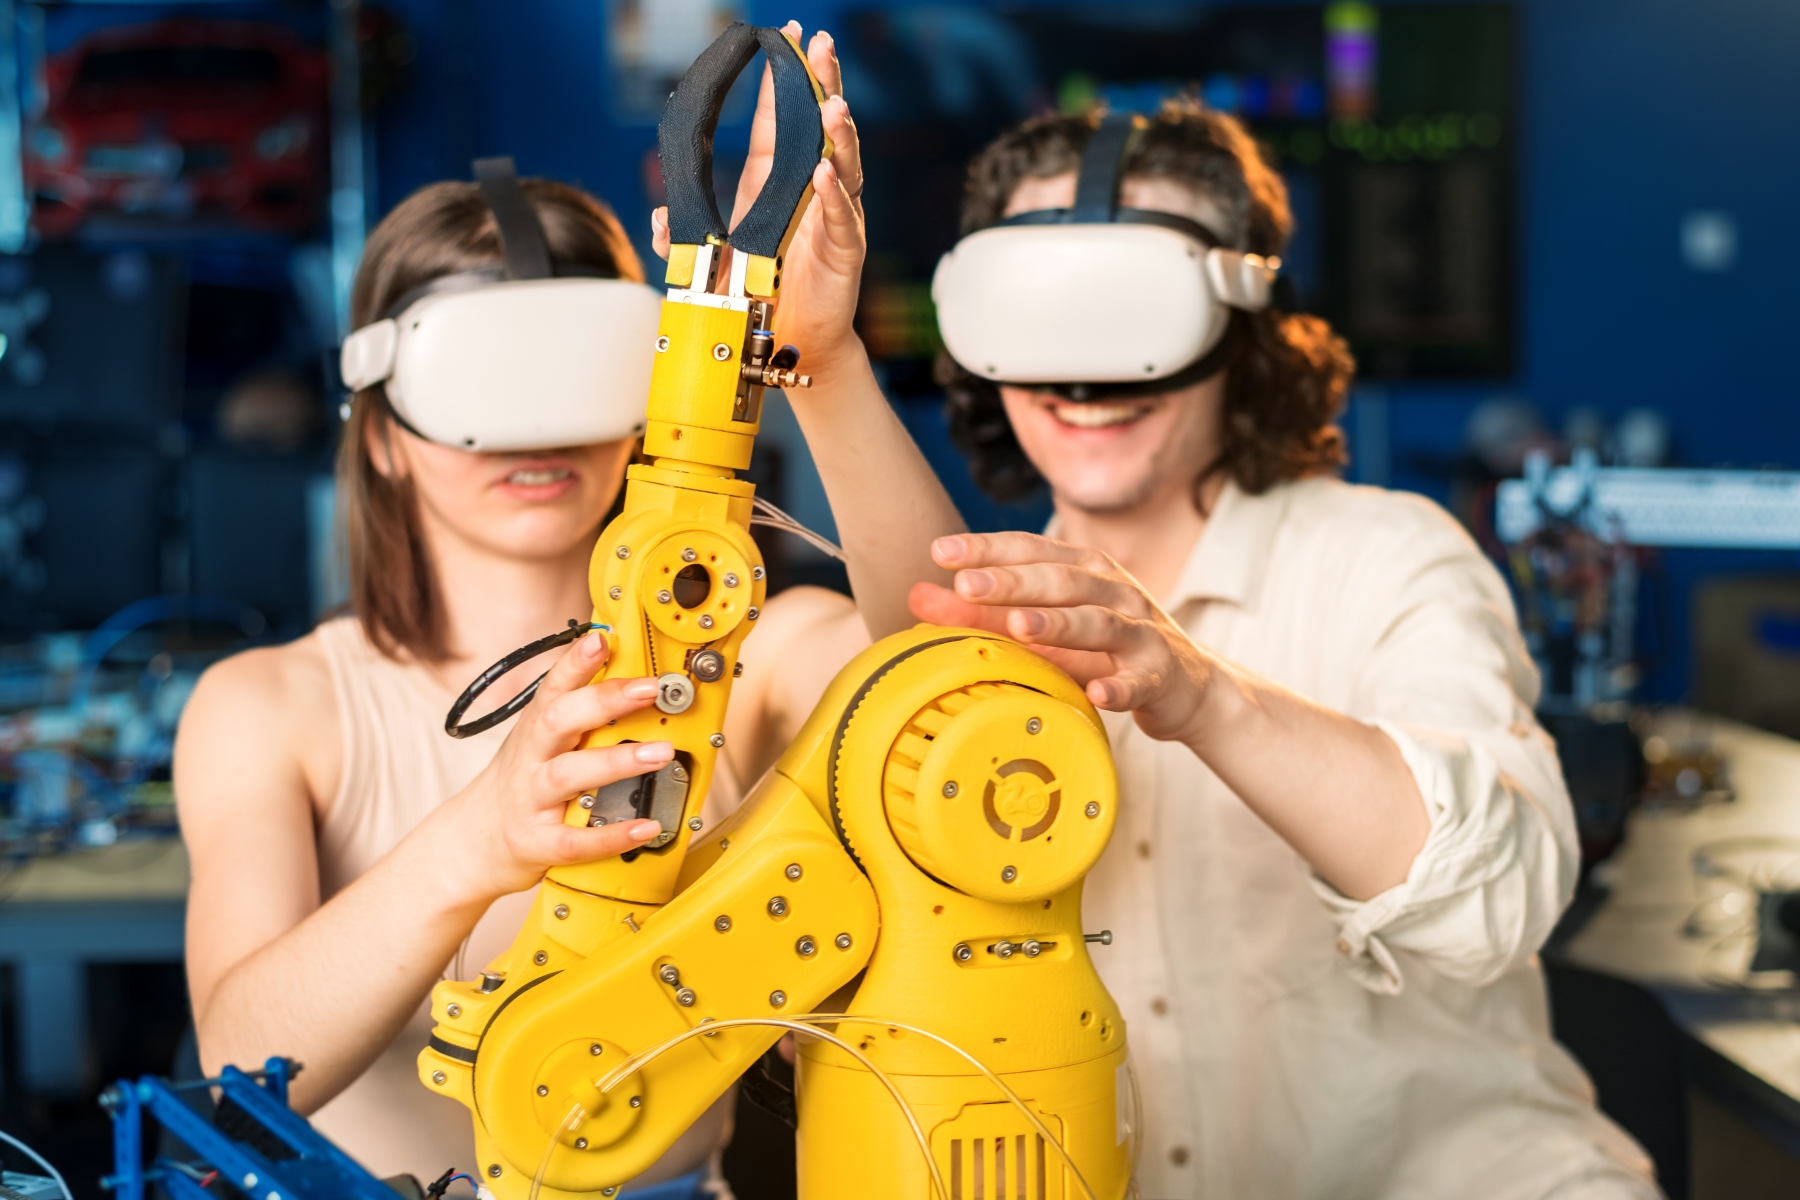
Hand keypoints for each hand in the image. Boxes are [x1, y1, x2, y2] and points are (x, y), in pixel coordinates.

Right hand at [437, 629, 670, 899]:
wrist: (469, 843)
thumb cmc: (519, 785)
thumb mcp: (539, 741)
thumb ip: (578, 713)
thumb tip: (628, 675)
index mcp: (535, 730)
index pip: (554, 687)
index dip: (575, 661)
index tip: (601, 639)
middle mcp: (530, 759)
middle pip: (559, 720)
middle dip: (604, 700)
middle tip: (649, 688)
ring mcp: (531, 801)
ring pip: (569, 775)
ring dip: (616, 761)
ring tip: (660, 753)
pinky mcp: (537, 843)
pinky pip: (577, 841)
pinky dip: (613, 835)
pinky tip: (647, 825)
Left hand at [651, 22, 865, 376]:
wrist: (790, 346)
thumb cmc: (761, 297)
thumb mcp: (712, 264)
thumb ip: (683, 241)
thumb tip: (658, 220)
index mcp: (777, 183)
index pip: (781, 120)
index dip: (784, 80)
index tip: (786, 38)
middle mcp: (811, 191)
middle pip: (819, 127)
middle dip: (822, 84)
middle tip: (821, 47)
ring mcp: (832, 217)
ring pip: (841, 164)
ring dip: (838, 133)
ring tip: (832, 105)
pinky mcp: (844, 250)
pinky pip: (841, 216)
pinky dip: (834, 195)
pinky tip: (825, 171)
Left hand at [908, 533, 1217, 744]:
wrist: (1187, 687)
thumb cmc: (1105, 650)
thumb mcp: (1044, 626)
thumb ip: (984, 612)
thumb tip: (917, 596)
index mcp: (1083, 570)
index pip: (1030, 549)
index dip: (987, 548)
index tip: (941, 551)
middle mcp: (1113, 591)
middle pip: (1060, 579)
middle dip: (1012, 581)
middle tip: (967, 584)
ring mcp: (1140, 631)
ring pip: (1098, 622)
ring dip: (1059, 623)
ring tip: (1019, 627)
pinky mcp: (1160, 674)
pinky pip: (1138, 680)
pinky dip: (1119, 686)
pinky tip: (1098, 691)